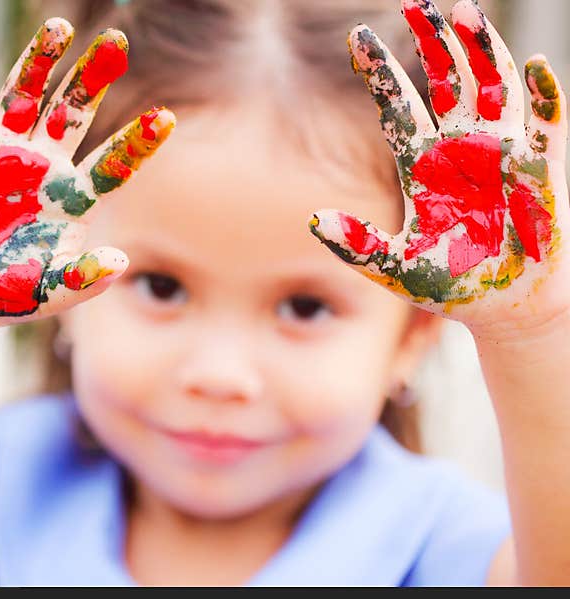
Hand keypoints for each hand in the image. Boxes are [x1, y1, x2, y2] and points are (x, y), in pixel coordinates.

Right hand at [0, 18, 174, 323]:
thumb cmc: (7, 295)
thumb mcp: (50, 294)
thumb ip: (83, 280)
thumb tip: (123, 265)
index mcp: (71, 197)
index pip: (112, 162)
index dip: (137, 142)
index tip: (165, 119)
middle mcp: (41, 166)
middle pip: (72, 113)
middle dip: (92, 79)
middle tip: (117, 42)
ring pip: (21, 98)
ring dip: (37, 64)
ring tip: (60, 28)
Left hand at [309, 0, 567, 335]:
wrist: (504, 307)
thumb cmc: (451, 285)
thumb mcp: (396, 268)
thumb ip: (357, 245)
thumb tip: (313, 221)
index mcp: (422, 166)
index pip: (398, 106)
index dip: (380, 72)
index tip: (358, 37)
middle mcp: (460, 149)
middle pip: (445, 83)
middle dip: (433, 44)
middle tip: (418, 2)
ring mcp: (502, 154)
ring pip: (491, 88)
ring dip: (481, 52)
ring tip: (465, 12)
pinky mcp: (541, 170)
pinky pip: (546, 126)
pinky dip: (544, 97)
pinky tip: (534, 68)